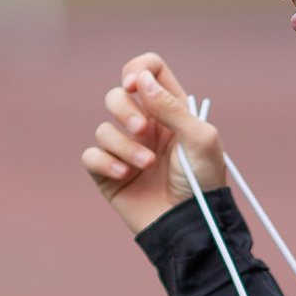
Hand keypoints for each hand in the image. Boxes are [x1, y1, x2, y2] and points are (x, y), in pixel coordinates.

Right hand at [81, 52, 226, 235]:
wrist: (191, 226)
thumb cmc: (204, 183)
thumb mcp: (200, 139)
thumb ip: (172, 107)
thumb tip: (141, 79)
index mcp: (171, 111)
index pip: (149, 72)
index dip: (138, 69)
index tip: (134, 84)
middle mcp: (147, 127)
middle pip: (117, 95)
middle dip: (125, 109)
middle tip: (143, 130)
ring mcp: (126, 151)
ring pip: (104, 129)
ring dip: (124, 146)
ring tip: (147, 165)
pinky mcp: (109, 176)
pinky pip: (91, 156)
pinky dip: (106, 162)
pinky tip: (126, 175)